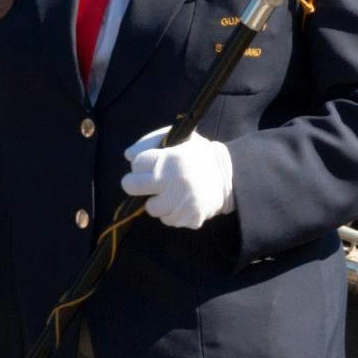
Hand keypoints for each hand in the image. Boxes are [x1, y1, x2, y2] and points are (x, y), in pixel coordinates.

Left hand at [121, 129, 236, 229]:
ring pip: (150, 207)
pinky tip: (183, 202)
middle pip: (131, 186)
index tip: (151, 164)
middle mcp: (175, 182)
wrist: (229, 177)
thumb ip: (150, 141)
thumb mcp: (179, 138)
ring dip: (158, 201)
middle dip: (137, 184)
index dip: (142, 164)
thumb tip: (128, 156)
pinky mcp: (189, 218)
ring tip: (173, 192)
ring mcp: (182, 203)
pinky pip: (167, 219)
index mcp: (171, 159)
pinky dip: (172, 212)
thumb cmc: (198, 155)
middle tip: (149, 183)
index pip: (136, 164)